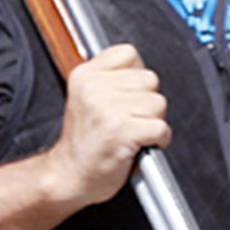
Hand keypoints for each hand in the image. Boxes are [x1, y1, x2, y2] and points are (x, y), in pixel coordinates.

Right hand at [44, 44, 170, 207]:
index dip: (136, 75)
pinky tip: (142, 144)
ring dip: (153, 121)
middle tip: (131, 118)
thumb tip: (142, 70)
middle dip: (147, 101)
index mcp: (85, 75)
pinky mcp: (121, 131)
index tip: (128, 95)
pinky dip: (159, 139)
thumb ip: (111, 78)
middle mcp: (94, 88)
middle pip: (150, 79)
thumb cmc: (83, 142)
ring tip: (133, 132)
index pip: (129, 53)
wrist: (68, 176)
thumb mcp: (86, 97)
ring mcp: (107, 109)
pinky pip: (161, 127)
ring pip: (159, 103)